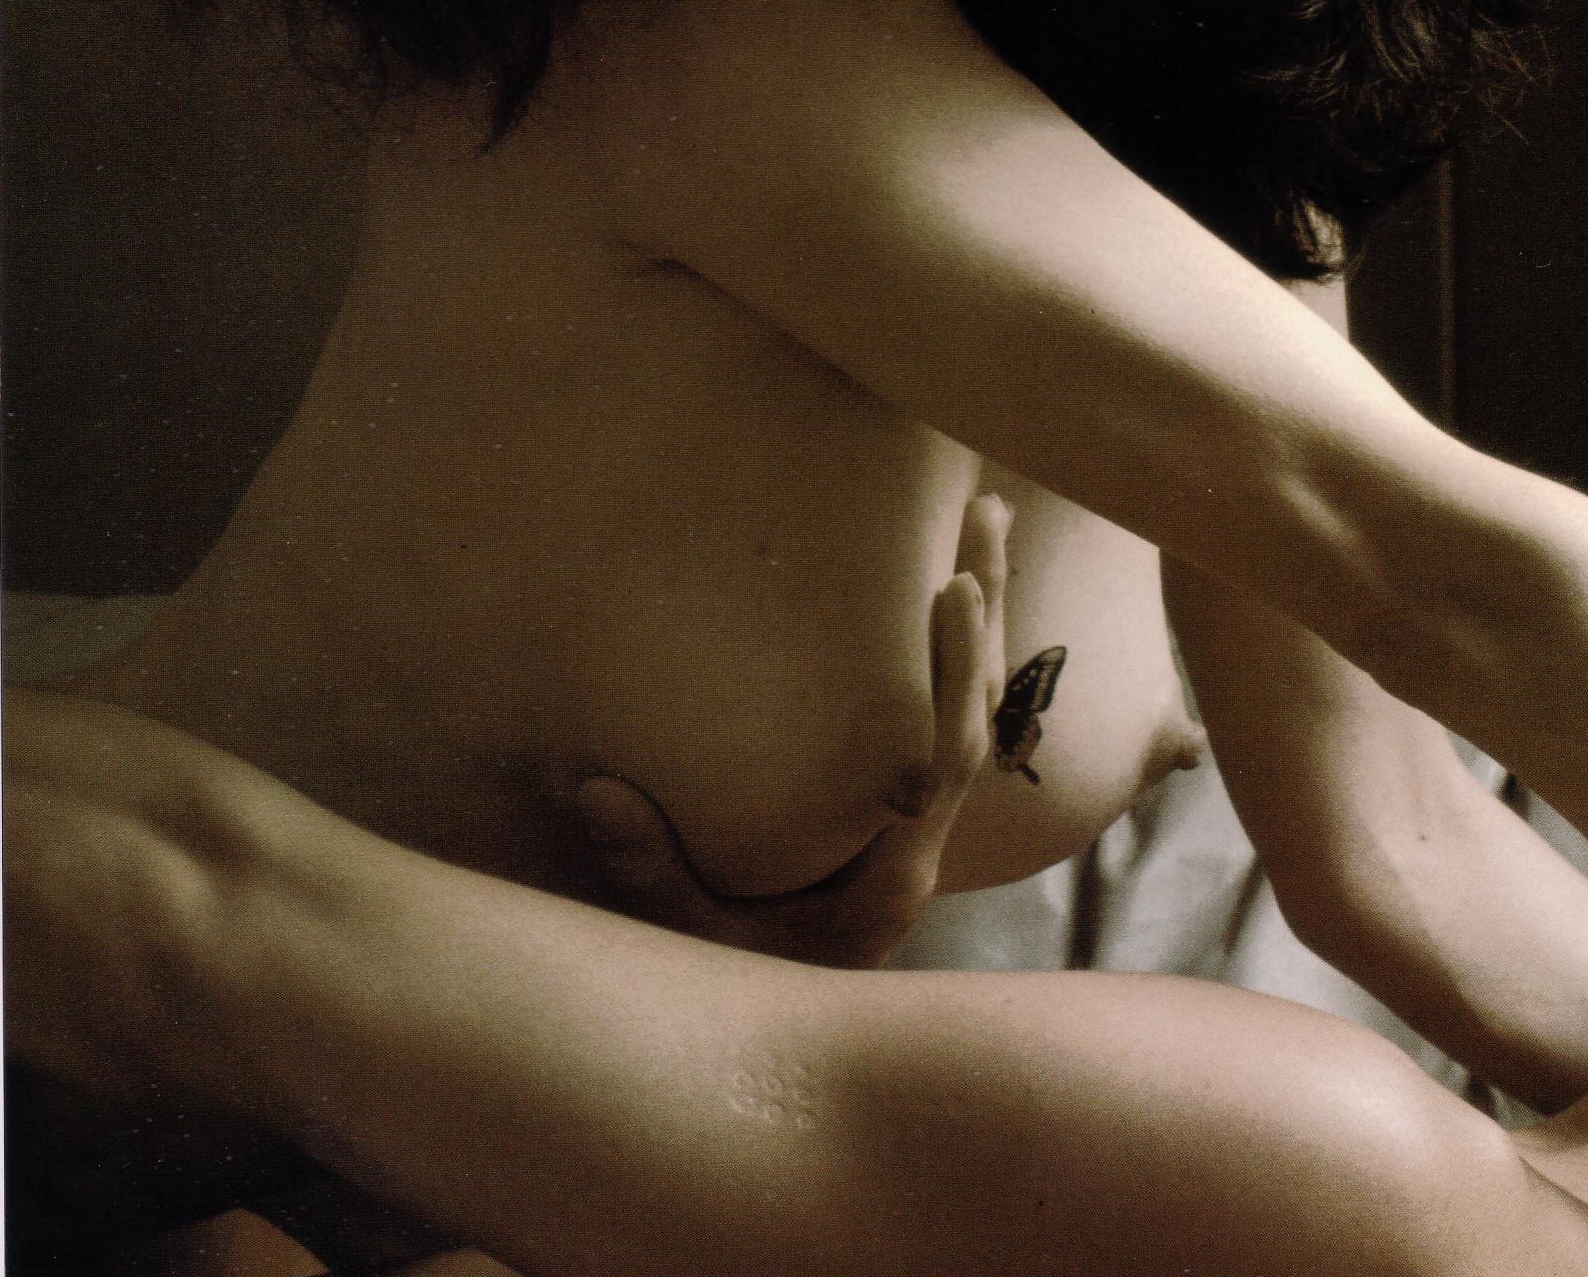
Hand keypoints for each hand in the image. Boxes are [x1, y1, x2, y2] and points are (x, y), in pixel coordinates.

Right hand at [574, 491, 1008, 967]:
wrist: (791, 1073)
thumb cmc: (742, 1009)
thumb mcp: (691, 948)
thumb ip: (653, 873)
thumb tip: (597, 789)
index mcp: (894, 873)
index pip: (949, 759)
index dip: (959, 673)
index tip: (953, 591)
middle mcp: (921, 844)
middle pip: (981, 714)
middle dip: (990, 614)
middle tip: (990, 513)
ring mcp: (917, 831)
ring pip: (974, 713)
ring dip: (984, 623)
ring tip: (987, 524)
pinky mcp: (898, 819)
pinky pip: (943, 725)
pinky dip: (956, 661)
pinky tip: (955, 607)